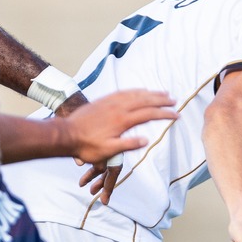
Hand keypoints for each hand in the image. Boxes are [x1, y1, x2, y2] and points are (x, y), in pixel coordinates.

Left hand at [64, 89, 174, 203]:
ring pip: (135, 94)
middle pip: (145, 100)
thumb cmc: (86, 146)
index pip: (149, 114)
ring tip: (162, 93)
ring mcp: (110, 102)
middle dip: (161, 100)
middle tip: (174, 101)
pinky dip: (134, 90)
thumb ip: (128, 144)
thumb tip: (146, 140)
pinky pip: (122, 91)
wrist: (66, 135)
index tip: (176, 115)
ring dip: (150, 93)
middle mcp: (118, 108)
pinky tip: (139, 91)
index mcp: (122, 121)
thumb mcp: (108, 151)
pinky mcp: (103, 100)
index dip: (164, 114)